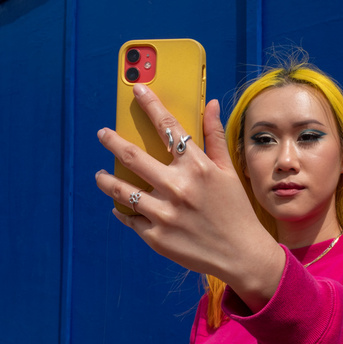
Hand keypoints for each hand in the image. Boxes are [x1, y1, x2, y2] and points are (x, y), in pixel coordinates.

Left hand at [95, 84, 283, 310]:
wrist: (241, 254)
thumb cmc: (236, 209)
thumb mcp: (229, 171)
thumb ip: (215, 136)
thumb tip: (210, 103)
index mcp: (198, 167)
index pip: (169, 127)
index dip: (151, 104)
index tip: (137, 89)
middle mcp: (178, 187)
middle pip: (132, 155)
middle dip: (112, 141)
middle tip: (103, 134)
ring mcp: (164, 213)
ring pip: (121, 190)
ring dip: (106, 179)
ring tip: (101, 175)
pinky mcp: (155, 236)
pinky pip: (129, 218)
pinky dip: (122, 210)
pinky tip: (120, 206)